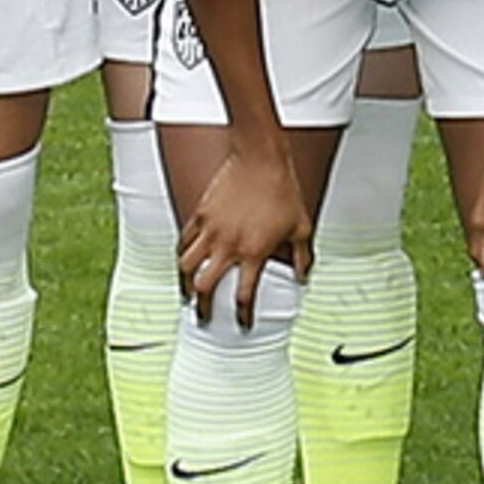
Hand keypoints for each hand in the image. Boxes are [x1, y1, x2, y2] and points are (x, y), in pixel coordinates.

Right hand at [179, 144, 311, 319]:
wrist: (262, 160)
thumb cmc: (282, 189)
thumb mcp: (301, 226)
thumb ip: (301, 255)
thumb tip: (303, 275)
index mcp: (254, 252)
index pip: (245, 294)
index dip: (243, 314)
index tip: (244, 323)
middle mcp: (228, 245)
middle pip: (205, 287)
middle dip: (203, 307)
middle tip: (204, 316)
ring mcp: (211, 230)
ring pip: (186, 267)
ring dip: (185, 284)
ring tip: (187, 294)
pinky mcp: (200, 215)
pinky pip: (183, 241)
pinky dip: (181, 255)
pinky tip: (182, 260)